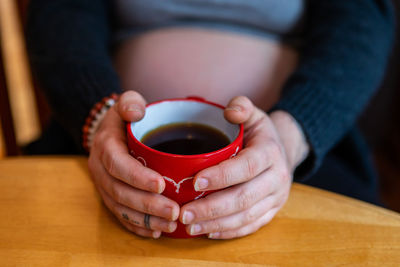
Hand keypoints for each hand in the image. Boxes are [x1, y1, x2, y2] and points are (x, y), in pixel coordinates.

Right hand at [88, 91, 179, 237]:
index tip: (161, 184)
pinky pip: (120, 216)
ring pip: (121, 208)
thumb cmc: (123, 119)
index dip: (138, 177)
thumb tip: (136, 111)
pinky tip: (156, 232)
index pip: (118, 165)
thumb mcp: (126, 103)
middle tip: (174, 211)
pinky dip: (138, 227)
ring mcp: (104, 186)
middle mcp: (101, 170)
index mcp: (105, 146)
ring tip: (170, 225)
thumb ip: (130, 103)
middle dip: (148, 205)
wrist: (108, 133)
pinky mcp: (110, 197)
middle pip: (121, 192)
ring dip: (146, 220)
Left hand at [179, 96, 308, 238]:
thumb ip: (242, 107)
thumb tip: (229, 111)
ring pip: (246, 217)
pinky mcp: (272, 212)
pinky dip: (229, 232)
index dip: (221, 176)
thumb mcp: (254, 115)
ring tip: (189, 226)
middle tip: (184, 213)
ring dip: (216, 224)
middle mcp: (277, 178)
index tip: (194, 183)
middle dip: (212, 208)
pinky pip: (251, 226)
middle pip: (244, 197)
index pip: (246, 167)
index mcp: (270, 152)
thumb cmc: (259, 135)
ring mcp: (276, 198)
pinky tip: (208, 232)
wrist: (284, 152)